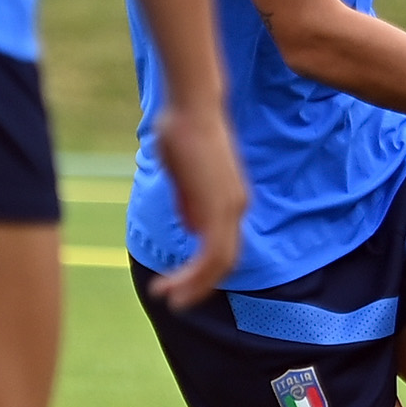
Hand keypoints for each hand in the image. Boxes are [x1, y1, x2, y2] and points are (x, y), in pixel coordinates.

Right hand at [146, 97, 250, 308]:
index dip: (203, 268)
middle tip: (175, 300)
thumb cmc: (183, 130)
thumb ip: (189, 201)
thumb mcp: (185, 174)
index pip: (224, 246)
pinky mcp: (219, 207)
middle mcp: (237, 207)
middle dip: (200, 285)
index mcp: (231, 200)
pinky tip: (172, 284)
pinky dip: (193, 274)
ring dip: (194, 285)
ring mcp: (230, 207)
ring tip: (168, 297)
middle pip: (226, 261)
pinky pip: (212, 254)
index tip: (179, 280)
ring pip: (219, 263)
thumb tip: (192, 228)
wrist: (193, 106)